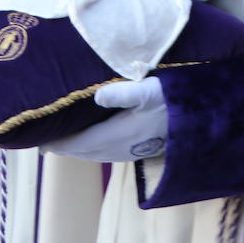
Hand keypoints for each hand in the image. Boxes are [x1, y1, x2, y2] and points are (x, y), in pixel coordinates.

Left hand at [40, 77, 167, 162]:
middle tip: (44, 145)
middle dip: (65, 149)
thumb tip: (98, 97)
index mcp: (122, 132)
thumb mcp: (150, 89)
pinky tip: (92, 147)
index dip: (61, 144)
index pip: (83, 141)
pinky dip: (93, 151)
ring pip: (98, 154)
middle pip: (87, 151)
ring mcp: (134, 148)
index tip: (41, 143)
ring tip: (61, 146)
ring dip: (78, 151)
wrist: (202, 116)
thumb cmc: (173, 97)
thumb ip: (124, 92)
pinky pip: (109, 153)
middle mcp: (125, 145)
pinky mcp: (141, 147)